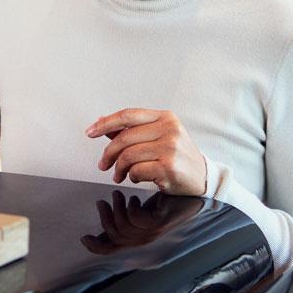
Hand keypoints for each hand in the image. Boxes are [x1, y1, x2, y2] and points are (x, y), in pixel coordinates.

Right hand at [81, 192, 182, 253]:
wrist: (191, 196)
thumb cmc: (166, 202)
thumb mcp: (140, 209)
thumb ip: (123, 212)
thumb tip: (104, 210)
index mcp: (137, 237)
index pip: (113, 249)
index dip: (97, 247)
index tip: (85, 238)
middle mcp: (144, 238)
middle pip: (115, 237)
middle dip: (105, 218)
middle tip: (103, 202)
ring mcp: (153, 232)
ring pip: (124, 227)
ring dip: (117, 209)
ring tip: (118, 194)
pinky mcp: (160, 222)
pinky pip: (136, 219)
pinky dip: (131, 207)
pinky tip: (134, 197)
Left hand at [85, 108, 207, 194]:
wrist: (202, 177)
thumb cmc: (177, 156)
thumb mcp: (158, 136)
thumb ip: (132, 130)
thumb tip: (102, 122)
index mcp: (165, 117)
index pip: (128, 115)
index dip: (105, 123)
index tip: (90, 132)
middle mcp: (169, 130)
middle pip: (124, 138)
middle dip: (108, 153)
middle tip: (103, 164)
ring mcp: (170, 148)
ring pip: (128, 156)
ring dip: (119, 168)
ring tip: (119, 174)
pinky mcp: (169, 167)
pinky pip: (136, 171)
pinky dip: (131, 176)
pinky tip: (136, 178)